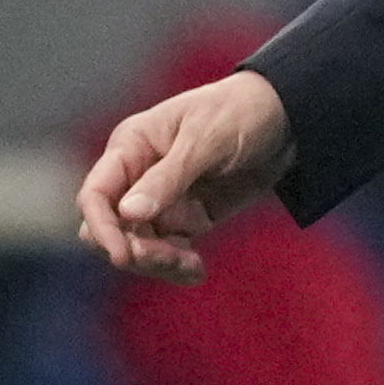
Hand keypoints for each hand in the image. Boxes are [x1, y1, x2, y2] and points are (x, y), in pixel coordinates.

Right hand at [75, 69, 293, 282]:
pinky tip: (197, 271)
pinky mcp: (187, 219)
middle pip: (110, 228)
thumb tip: (128, 214)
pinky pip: (168, 251)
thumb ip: (168, 177)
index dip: (101, 228)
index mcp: (131, 147)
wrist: (287, 120)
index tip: (122, 255)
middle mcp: (137, 177)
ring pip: (137, 245)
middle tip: (171, 257)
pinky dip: (177, 267)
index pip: (96, 194)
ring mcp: (161, 201)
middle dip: (132, 249)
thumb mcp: (205, 140)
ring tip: (192, 266)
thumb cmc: (240, 113)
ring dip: (157, 263)